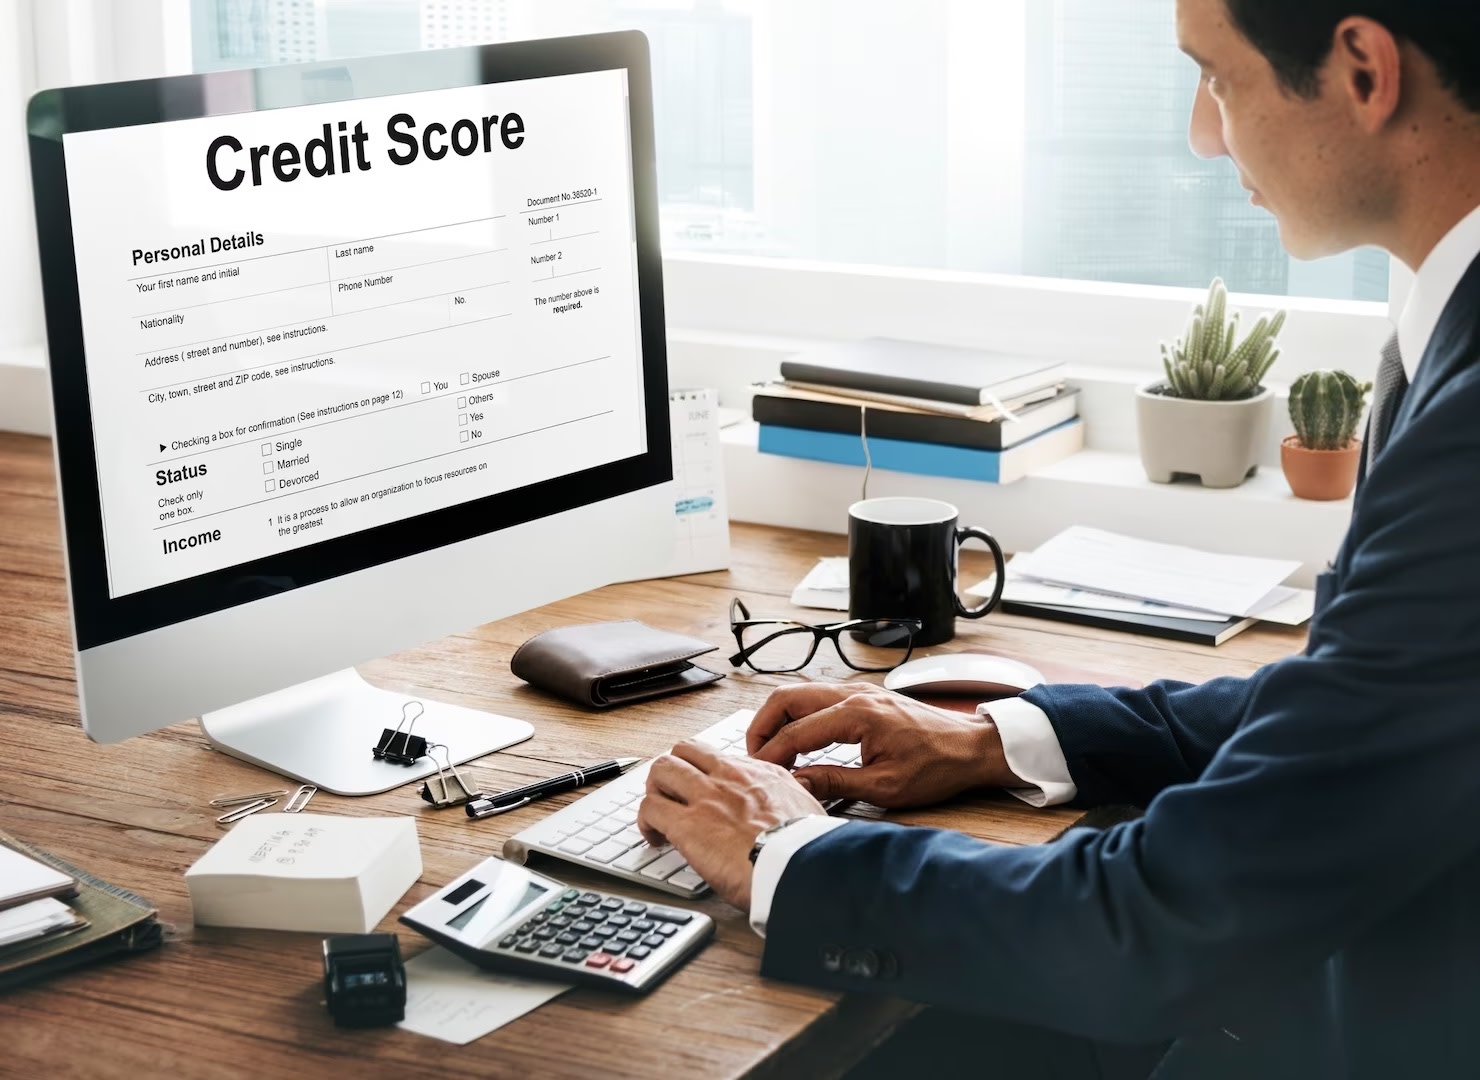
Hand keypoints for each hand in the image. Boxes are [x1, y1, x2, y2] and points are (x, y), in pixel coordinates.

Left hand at [637, 740, 826, 910]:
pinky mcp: (687, 824)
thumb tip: (790, 805)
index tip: (703, 791)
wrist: (800, 866)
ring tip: (658, 816)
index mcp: (759, 773)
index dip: (703, 773)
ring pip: (662, 770)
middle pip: (684, 751)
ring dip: (655, 792)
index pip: (718, 757)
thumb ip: (791, 800)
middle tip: (672, 796)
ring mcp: (706, 797)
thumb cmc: (807, 848)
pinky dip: (645, 822)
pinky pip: (650, 808)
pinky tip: (654, 839)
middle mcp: (729, 777)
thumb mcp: (808, 808)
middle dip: (673, 772)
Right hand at [747, 683, 1021, 807]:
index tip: (758, 774)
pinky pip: (818, 698)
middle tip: (754, 758)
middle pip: (787, 698)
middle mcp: (854, 694)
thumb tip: (796, 784)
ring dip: (779, 719)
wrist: (972, 747)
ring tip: (771, 751)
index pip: (796, 732)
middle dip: (762, 726)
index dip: (771, 755)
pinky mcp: (864, 696)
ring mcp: (859, 691)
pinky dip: (798, 716)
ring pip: (800, 693)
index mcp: (857, 714)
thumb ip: (835, 783)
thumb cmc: (937, 767)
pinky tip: (798, 741)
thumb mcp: (885, 787)